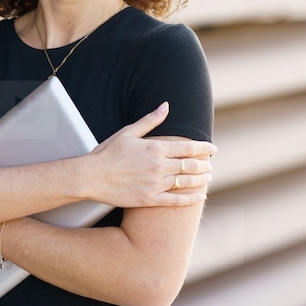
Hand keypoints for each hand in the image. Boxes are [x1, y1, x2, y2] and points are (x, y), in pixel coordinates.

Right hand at [83, 102, 214, 207]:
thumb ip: (150, 120)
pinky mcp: (150, 199)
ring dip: (201, 179)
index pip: (188, 147)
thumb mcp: (128, 132)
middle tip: (210, 165)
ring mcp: (155, 184)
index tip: (213, 149)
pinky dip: (191, 198)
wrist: (91, 177)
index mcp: (155, 148)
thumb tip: (166, 105)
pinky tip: (201, 195)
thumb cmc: (107, 153)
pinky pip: (177, 200)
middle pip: (191, 165)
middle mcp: (159, 166)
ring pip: (186, 182)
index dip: (204, 148)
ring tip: (209, 178)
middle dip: (204, 164)